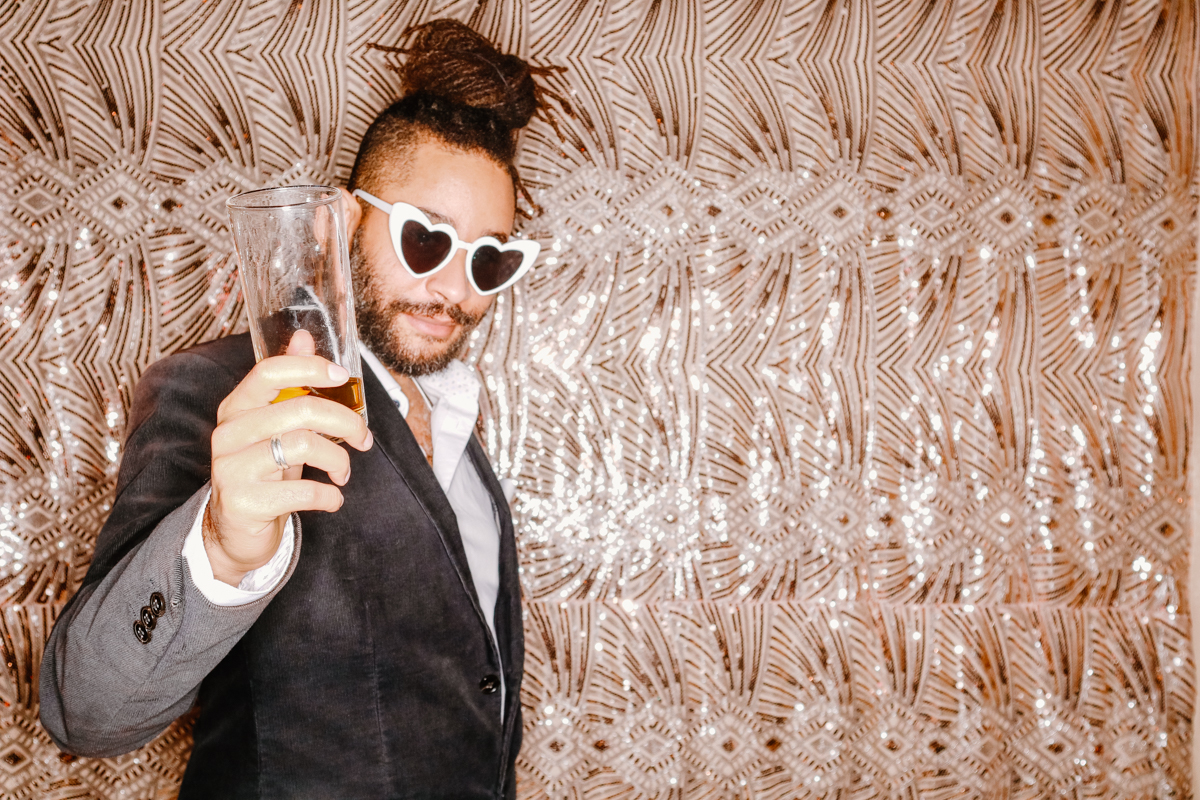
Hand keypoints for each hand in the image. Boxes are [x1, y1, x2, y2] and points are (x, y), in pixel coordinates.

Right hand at [204, 330, 372, 585]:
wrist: (234, 531)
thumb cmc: (262, 471)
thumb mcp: (275, 426)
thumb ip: (288, 384)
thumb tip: (304, 336)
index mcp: (237, 408)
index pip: (271, 371)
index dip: (311, 368)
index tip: (343, 378)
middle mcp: (229, 433)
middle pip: (300, 409)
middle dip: (345, 421)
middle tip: (363, 438)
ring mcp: (231, 468)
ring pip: (304, 445)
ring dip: (339, 459)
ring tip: (343, 472)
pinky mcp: (243, 502)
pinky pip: (302, 491)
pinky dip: (329, 495)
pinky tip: (332, 497)